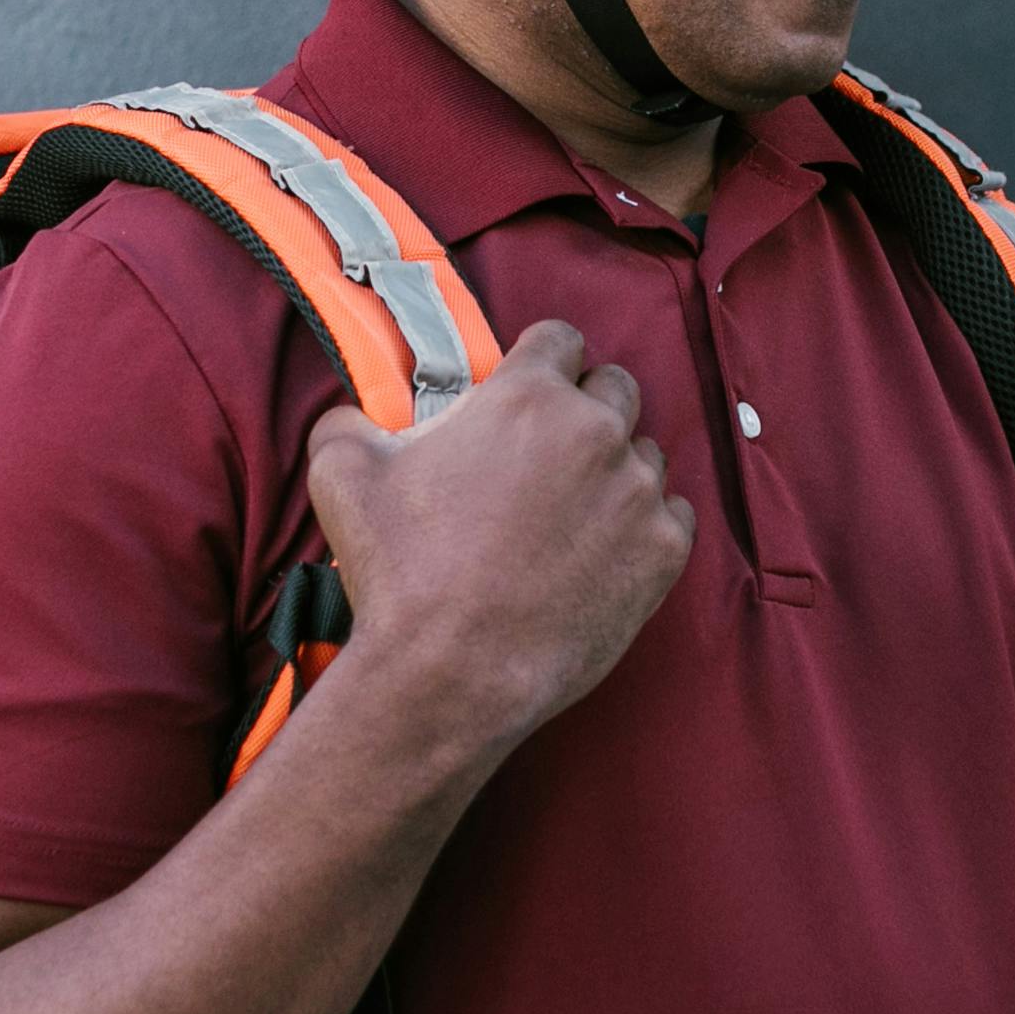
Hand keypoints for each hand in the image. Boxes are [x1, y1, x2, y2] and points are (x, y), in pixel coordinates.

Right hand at [303, 319, 695, 775]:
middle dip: (584, 409)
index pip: (560, 339)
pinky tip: (603, 551)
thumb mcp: (341, 471)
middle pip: (613, 387)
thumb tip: (362, 413)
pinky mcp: (663, 553)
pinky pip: (673, 516)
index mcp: (529, 396)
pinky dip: (645, 527)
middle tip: (547, 456)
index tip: (526, 392)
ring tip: (570, 514)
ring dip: (615, 471)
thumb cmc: (396, 572)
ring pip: (645, 454)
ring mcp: (638, 493)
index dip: (540, 362)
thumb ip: (354, 418)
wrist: (447, 674)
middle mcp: (596, 431)